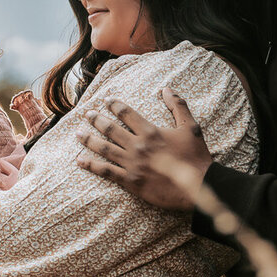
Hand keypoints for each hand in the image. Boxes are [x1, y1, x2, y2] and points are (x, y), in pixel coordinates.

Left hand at [76, 86, 211, 209]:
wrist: (198, 186)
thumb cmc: (196, 157)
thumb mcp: (191, 127)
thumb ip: (178, 106)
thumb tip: (166, 89)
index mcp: (151, 131)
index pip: (126, 113)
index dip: (114, 105)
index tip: (105, 101)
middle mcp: (138, 146)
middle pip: (111, 129)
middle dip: (96, 120)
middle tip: (86, 114)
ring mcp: (133, 164)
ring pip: (105, 149)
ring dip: (89, 140)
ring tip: (77, 134)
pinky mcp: (131, 181)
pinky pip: (106, 172)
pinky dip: (91, 165)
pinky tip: (80, 160)